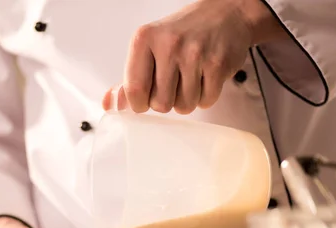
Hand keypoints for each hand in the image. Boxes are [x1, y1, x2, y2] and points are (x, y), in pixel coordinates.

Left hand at [102, 0, 285, 113]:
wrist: (225, 13)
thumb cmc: (182, 34)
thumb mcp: (150, 47)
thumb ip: (129, 79)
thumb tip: (110, 105)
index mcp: (144, 39)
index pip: (134, 91)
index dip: (140, 104)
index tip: (147, 98)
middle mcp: (168, 44)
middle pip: (160, 104)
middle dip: (167, 102)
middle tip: (174, 83)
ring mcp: (195, 54)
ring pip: (184, 106)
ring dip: (187, 100)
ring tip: (191, 79)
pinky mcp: (217, 64)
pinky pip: (205, 102)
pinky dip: (205, 97)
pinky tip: (205, 78)